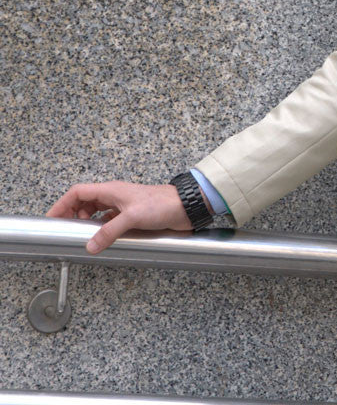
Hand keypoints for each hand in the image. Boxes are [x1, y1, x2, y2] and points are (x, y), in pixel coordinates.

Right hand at [46, 181, 191, 253]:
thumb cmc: (162, 204)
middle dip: (72, 213)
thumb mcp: (132, 217)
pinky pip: (109, 220)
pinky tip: (100, 237)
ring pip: (96, 210)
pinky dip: (100, 227)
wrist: (185, 206)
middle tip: (65, 230)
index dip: (62, 204)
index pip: (78, 192)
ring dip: (86, 221)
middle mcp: (115, 196)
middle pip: (85, 201)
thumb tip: (90, 245)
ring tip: (80, 234)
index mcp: (111, 190)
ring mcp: (123, 205)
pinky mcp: (131, 215)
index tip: (52, 218)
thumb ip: (109, 231)